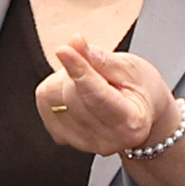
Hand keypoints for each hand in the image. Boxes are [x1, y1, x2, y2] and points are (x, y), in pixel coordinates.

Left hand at [34, 34, 178, 156]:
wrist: (140, 115)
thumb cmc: (141, 91)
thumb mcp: (131, 68)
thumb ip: (101, 58)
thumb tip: (75, 43)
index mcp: (131, 123)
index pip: (97, 95)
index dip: (79, 70)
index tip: (64, 50)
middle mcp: (106, 140)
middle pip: (71, 94)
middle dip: (78, 70)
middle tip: (98, 70)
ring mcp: (82, 142)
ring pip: (52, 96)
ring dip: (65, 79)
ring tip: (91, 82)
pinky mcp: (63, 137)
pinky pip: (43, 102)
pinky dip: (55, 89)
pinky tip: (77, 92)